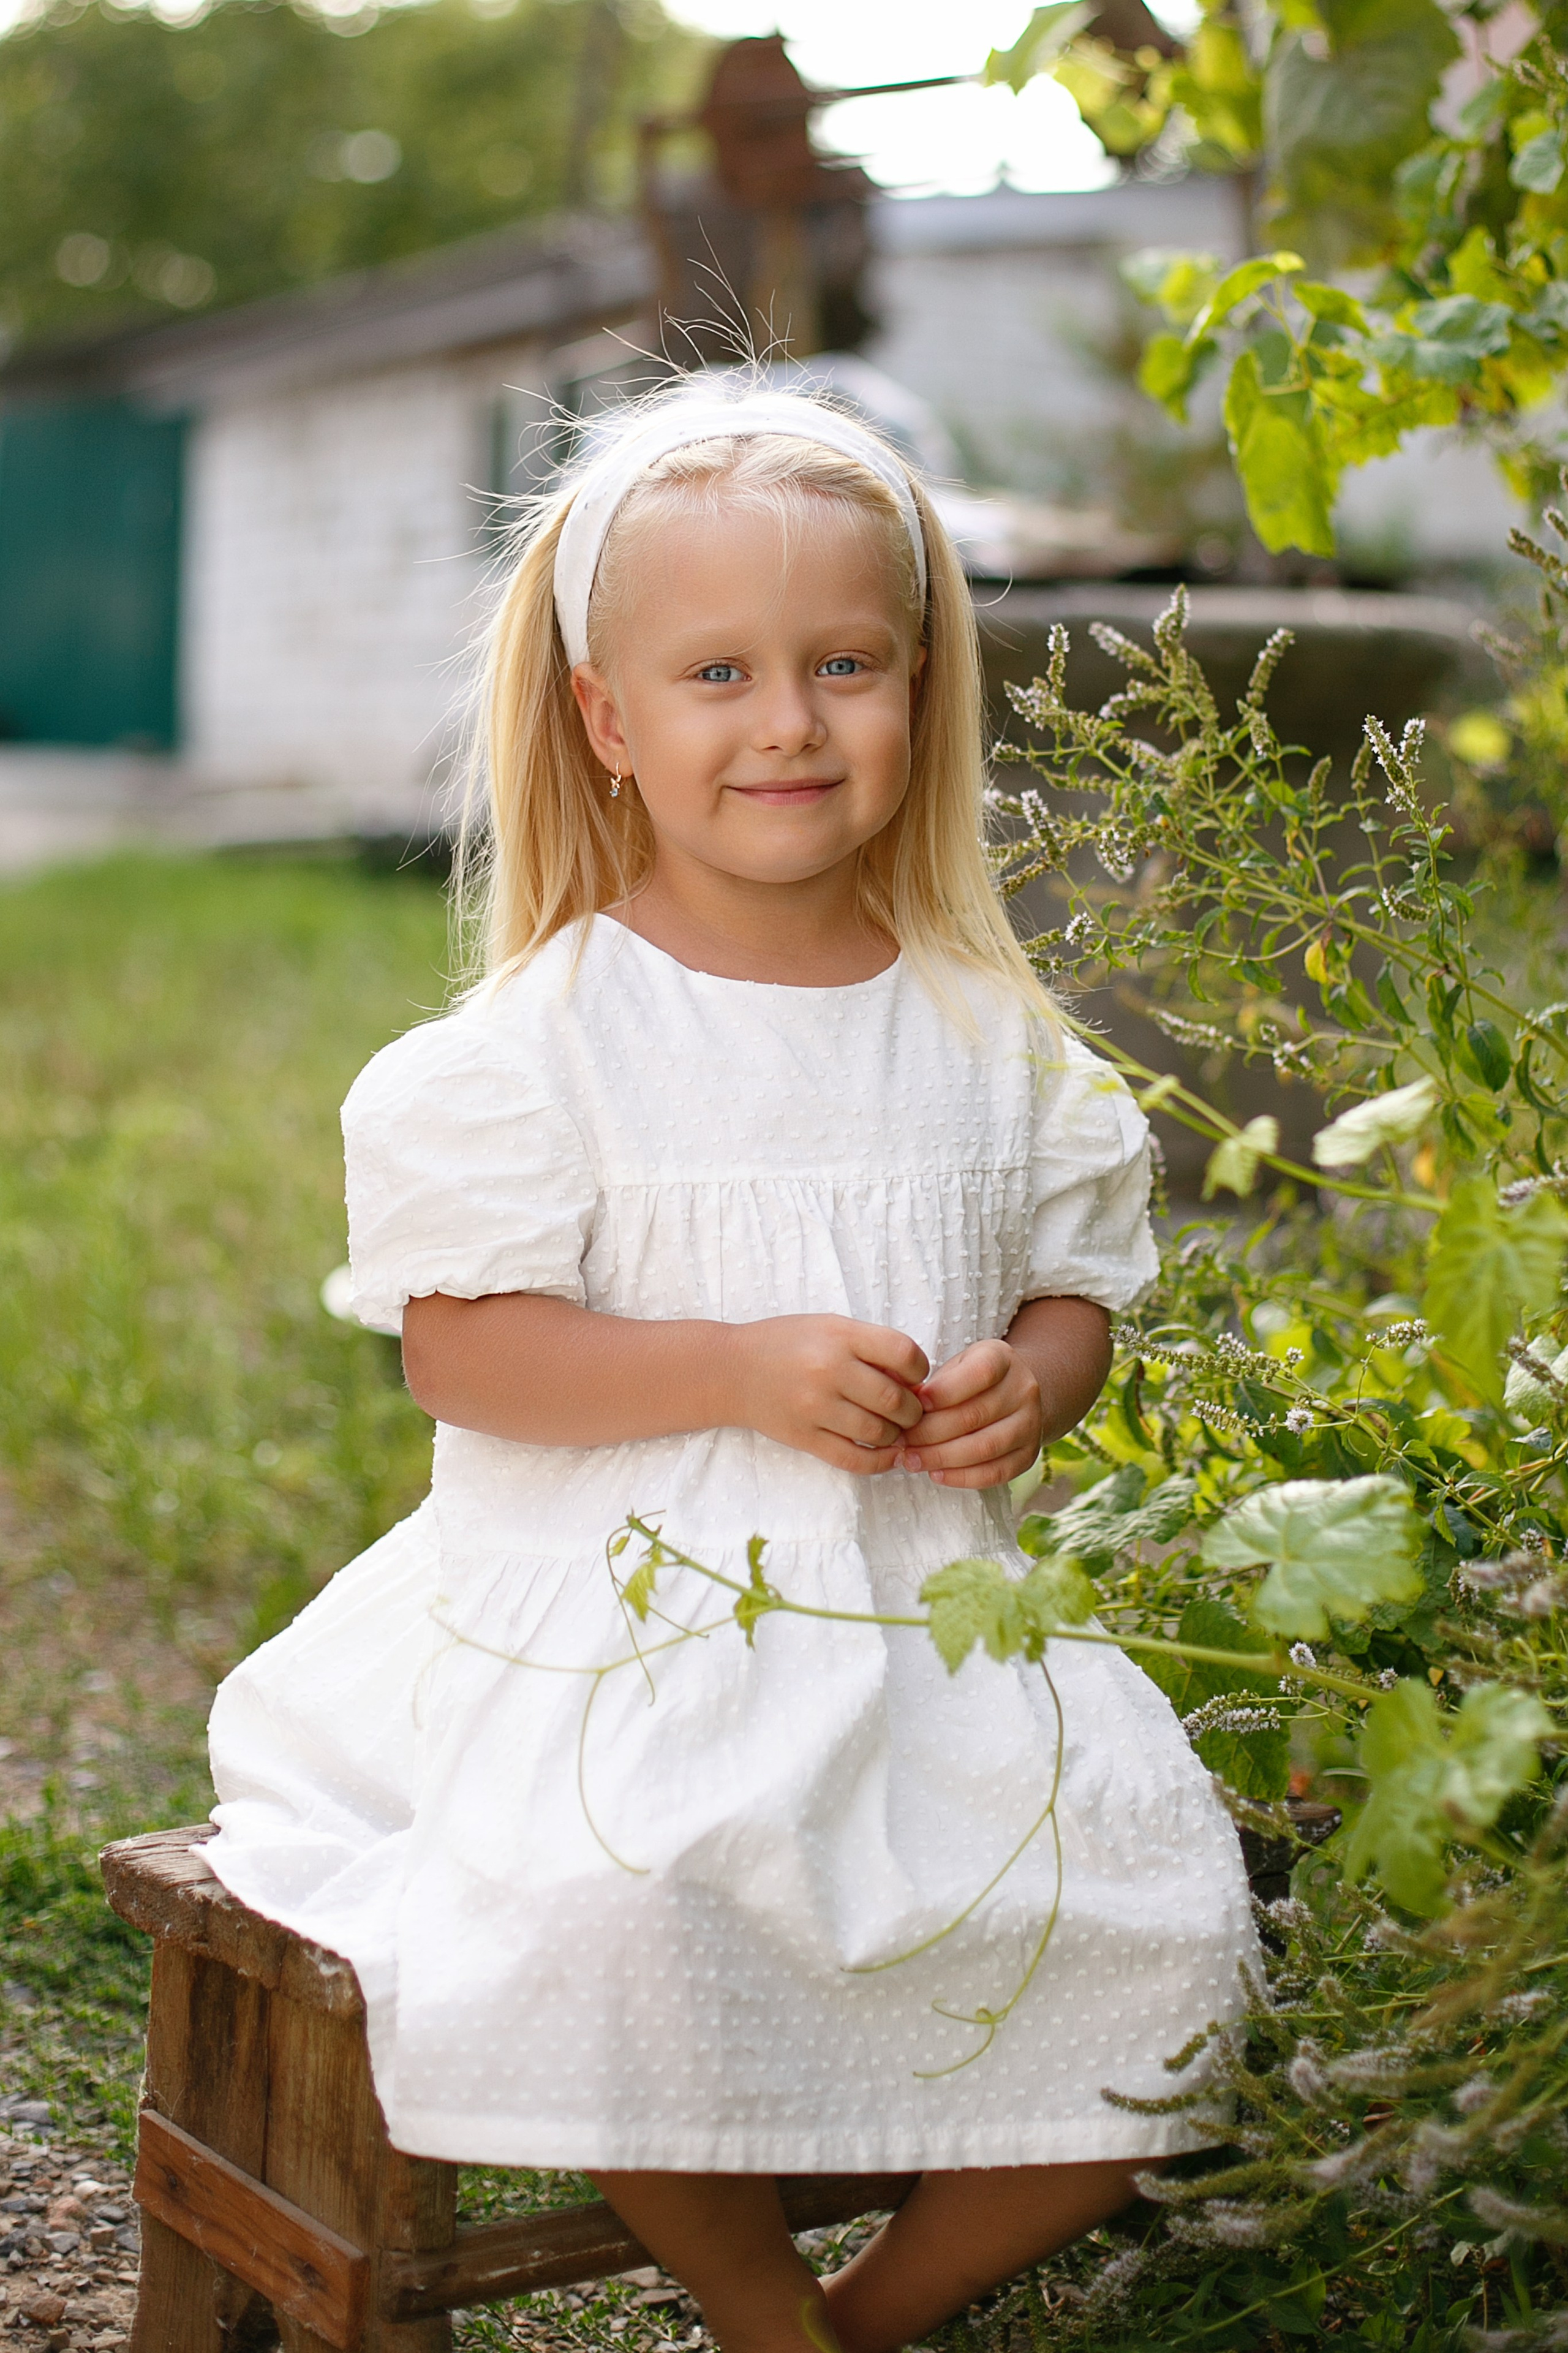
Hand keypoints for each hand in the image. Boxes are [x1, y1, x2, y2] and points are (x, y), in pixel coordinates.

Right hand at [735, 1316, 928, 1474]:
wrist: (731, 1370)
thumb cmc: (786, 1343)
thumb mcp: (828, 1327)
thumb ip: (869, 1346)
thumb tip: (913, 1380)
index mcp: (839, 1336)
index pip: (903, 1353)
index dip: (920, 1369)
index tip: (914, 1376)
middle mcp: (828, 1370)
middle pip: (896, 1399)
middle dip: (912, 1409)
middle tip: (909, 1409)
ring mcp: (815, 1407)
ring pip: (879, 1432)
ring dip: (896, 1435)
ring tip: (892, 1428)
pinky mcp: (805, 1437)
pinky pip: (854, 1459)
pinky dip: (879, 1462)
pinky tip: (887, 1455)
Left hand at [897, 1340, 1044, 1489]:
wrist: (1016, 1394)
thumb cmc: (972, 1379)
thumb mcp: (956, 1364)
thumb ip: (933, 1382)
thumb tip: (902, 1404)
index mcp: (1003, 1358)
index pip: (979, 1374)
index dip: (944, 1392)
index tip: (914, 1404)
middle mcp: (1024, 1390)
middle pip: (975, 1416)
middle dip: (930, 1432)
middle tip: (901, 1441)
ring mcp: (1031, 1425)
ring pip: (984, 1448)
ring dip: (941, 1458)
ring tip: (912, 1460)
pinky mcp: (1028, 1455)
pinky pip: (996, 1473)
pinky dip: (962, 1477)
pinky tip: (936, 1473)